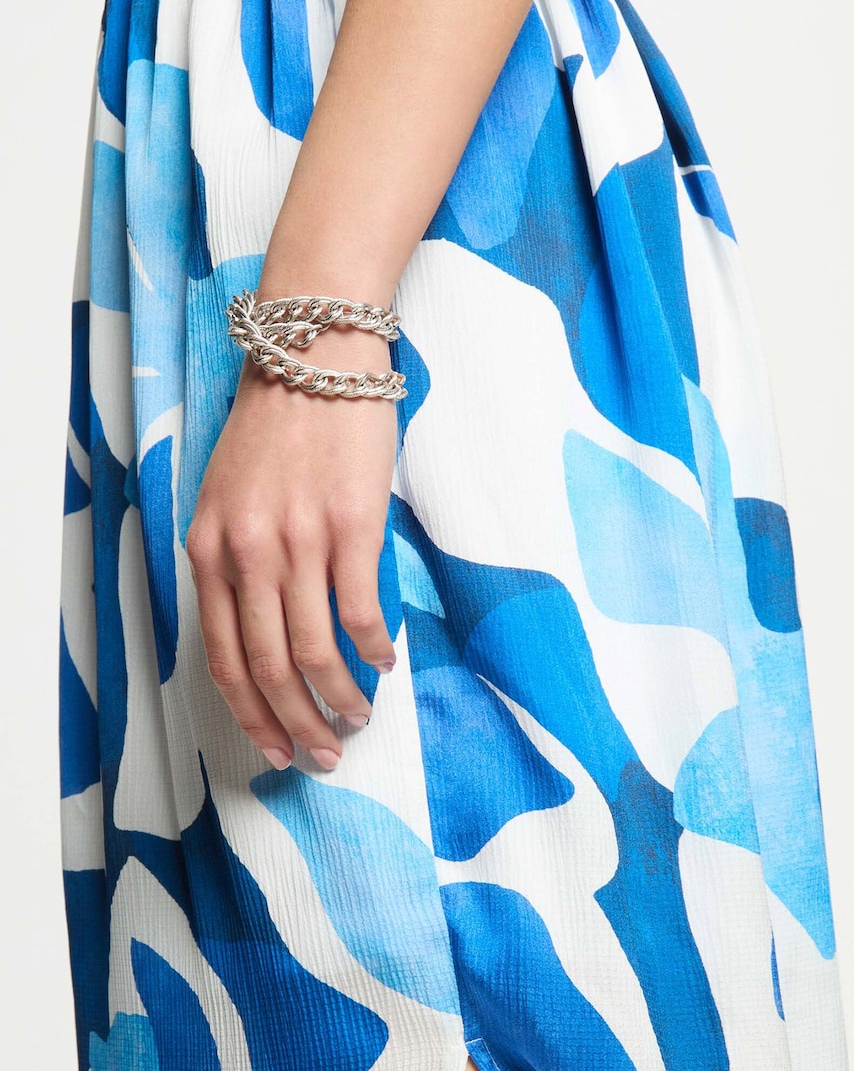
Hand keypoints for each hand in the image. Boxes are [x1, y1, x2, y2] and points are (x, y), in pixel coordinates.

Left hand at [185, 323, 398, 771]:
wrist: (314, 356)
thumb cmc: (274, 427)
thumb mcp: (226, 497)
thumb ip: (233, 563)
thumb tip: (263, 634)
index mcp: (210, 550)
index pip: (223, 660)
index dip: (252, 715)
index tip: (275, 746)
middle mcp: (248, 553)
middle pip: (270, 668)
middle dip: (296, 724)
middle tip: (323, 756)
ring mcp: (300, 541)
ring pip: (316, 651)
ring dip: (340, 698)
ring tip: (359, 718)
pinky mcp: (353, 526)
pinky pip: (361, 611)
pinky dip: (373, 649)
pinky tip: (385, 662)